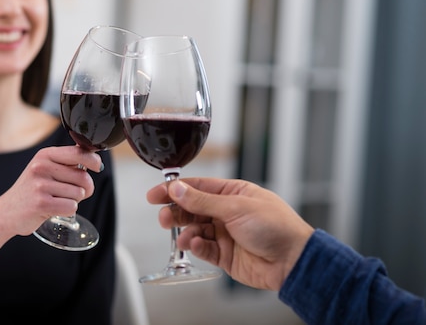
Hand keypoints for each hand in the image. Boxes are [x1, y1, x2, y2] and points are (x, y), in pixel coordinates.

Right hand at [0, 145, 101, 235]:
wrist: (7, 211)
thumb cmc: (31, 190)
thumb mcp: (44, 168)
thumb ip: (66, 163)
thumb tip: (94, 159)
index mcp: (45, 155)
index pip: (79, 152)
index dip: (94, 161)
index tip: (97, 167)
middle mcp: (42, 167)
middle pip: (83, 177)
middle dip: (85, 188)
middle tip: (72, 193)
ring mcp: (40, 185)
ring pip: (79, 194)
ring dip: (74, 200)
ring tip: (57, 200)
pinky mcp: (41, 203)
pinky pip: (71, 207)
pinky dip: (67, 210)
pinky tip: (54, 208)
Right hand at [146, 178, 313, 290]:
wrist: (293, 261)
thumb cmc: (275, 226)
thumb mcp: (236, 207)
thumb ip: (203, 200)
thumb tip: (178, 189)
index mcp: (232, 193)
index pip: (197, 187)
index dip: (175, 190)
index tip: (156, 194)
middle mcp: (227, 211)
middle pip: (192, 208)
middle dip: (176, 212)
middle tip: (164, 217)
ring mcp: (225, 233)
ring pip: (195, 229)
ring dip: (186, 231)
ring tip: (183, 235)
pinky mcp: (224, 254)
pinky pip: (203, 248)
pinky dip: (196, 246)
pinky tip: (195, 244)